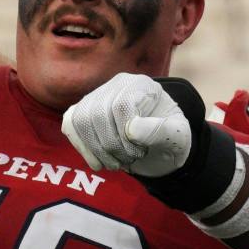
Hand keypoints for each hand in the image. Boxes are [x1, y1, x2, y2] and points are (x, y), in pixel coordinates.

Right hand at [61, 72, 194, 176]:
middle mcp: (117, 85)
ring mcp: (97, 96)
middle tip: (130, 160)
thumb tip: (131, 129)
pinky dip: (83, 148)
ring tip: (117, 163)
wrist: (159, 147)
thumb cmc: (169, 139)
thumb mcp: (177, 137)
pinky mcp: (83, 111)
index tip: (141, 151)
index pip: (121, 106)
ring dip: (97, 150)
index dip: (126, 135)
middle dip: (112, 145)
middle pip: (98, 113)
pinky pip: (71, 124)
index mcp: (142, 85)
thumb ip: (161, 131)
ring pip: (81, 120)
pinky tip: (99, 162)